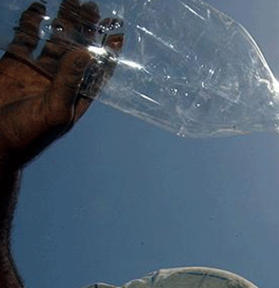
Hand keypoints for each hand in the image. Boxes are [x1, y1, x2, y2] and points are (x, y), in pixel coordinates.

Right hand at [0, 1, 121, 167]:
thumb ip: (69, 83)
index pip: (98, 71)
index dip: (108, 54)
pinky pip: (24, 40)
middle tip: (94, 7)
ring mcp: (35, 73)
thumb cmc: (26, 136)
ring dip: (63, 24)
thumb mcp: (53, 111)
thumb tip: (86, 53)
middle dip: (86, 30)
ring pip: (53, 42)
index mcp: (74, 97)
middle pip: (77, 50)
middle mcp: (58, 83)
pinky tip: (39, 8)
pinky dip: (31, 24)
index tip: (118, 33)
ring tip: (73, 2)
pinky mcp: (13, 66)